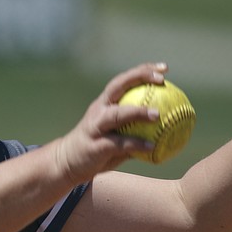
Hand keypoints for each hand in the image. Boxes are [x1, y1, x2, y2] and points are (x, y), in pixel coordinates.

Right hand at [52, 62, 166, 183]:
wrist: (66, 163)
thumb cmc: (96, 148)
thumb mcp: (116, 136)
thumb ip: (135, 132)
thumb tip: (165, 132)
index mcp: (104, 104)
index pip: (124, 80)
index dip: (142, 71)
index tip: (164, 68)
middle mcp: (99, 110)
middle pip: (118, 86)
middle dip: (139, 77)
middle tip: (161, 79)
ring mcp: (95, 127)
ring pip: (117, 115)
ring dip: (138, 112)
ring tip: (157, 114)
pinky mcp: (96, 146)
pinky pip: (119, 143)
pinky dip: (136, 144)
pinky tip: (152, 147)